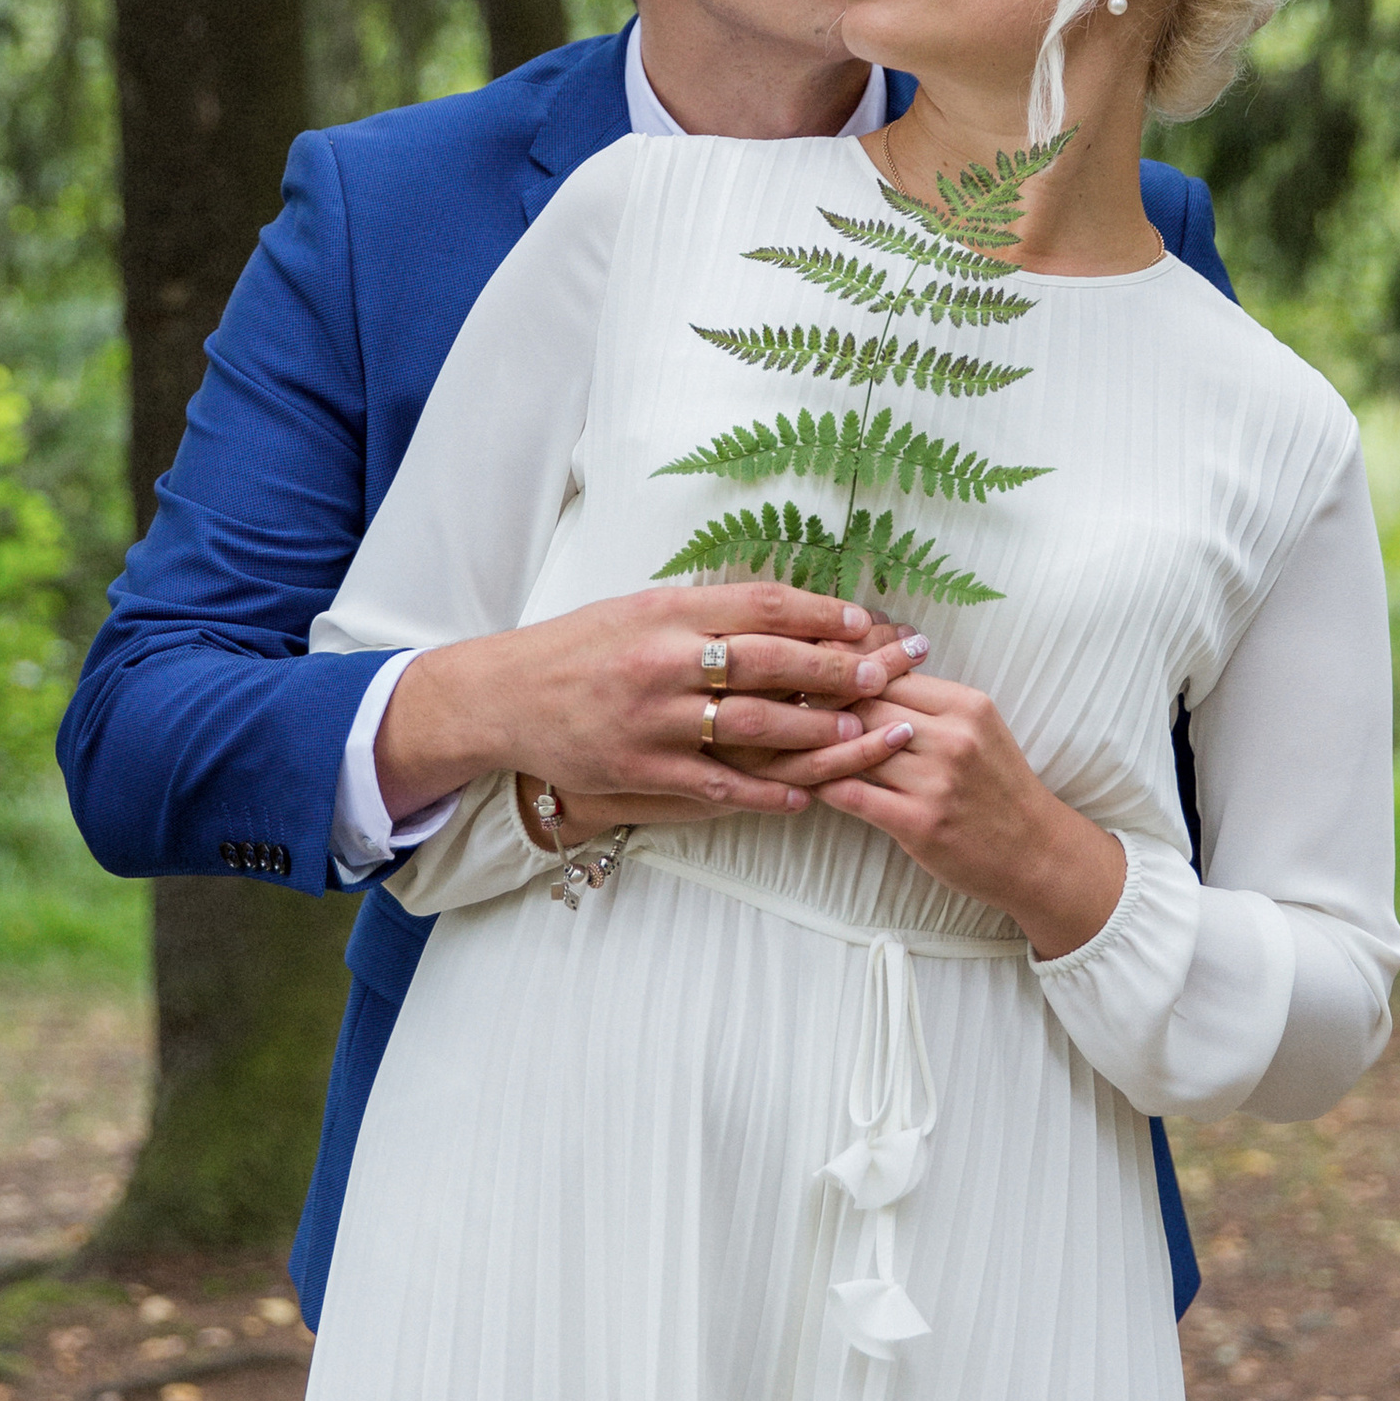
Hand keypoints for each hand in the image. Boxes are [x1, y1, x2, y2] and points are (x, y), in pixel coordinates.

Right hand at [375, 582, 930, 824]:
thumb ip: (705, 609)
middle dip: (841, 668)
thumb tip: (786, 607)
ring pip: (754, 725)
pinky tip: (808, 796)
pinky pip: (719, 785)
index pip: (763, 604)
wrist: (505, 696)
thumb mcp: (640, 607)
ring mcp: (653, 717)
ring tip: (868, 735)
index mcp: (669, 609)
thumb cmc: (582, 646)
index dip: (824, 613)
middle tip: (894, 675)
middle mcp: (664, 658)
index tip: (870, 623)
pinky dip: (767, 793)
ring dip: (818, 730)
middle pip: (772, 661)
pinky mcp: (642, 768)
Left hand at [814, 671, 1125, 958]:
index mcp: (967, 705)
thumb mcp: (978, 730)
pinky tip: (802, 779)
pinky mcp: (919, 824)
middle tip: (785, 698)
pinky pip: (853, 794)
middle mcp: (953, 737)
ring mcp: (936, 782)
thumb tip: (865, 672)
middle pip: (867, 703)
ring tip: (783, 734)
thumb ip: (929, 704)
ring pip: (855, 746)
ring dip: (815, 741)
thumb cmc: (998, 789)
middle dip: (823, 700)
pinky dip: (822, 783)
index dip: (847, 670)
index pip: (890, 671)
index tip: (812, 669)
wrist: (1035, 853)